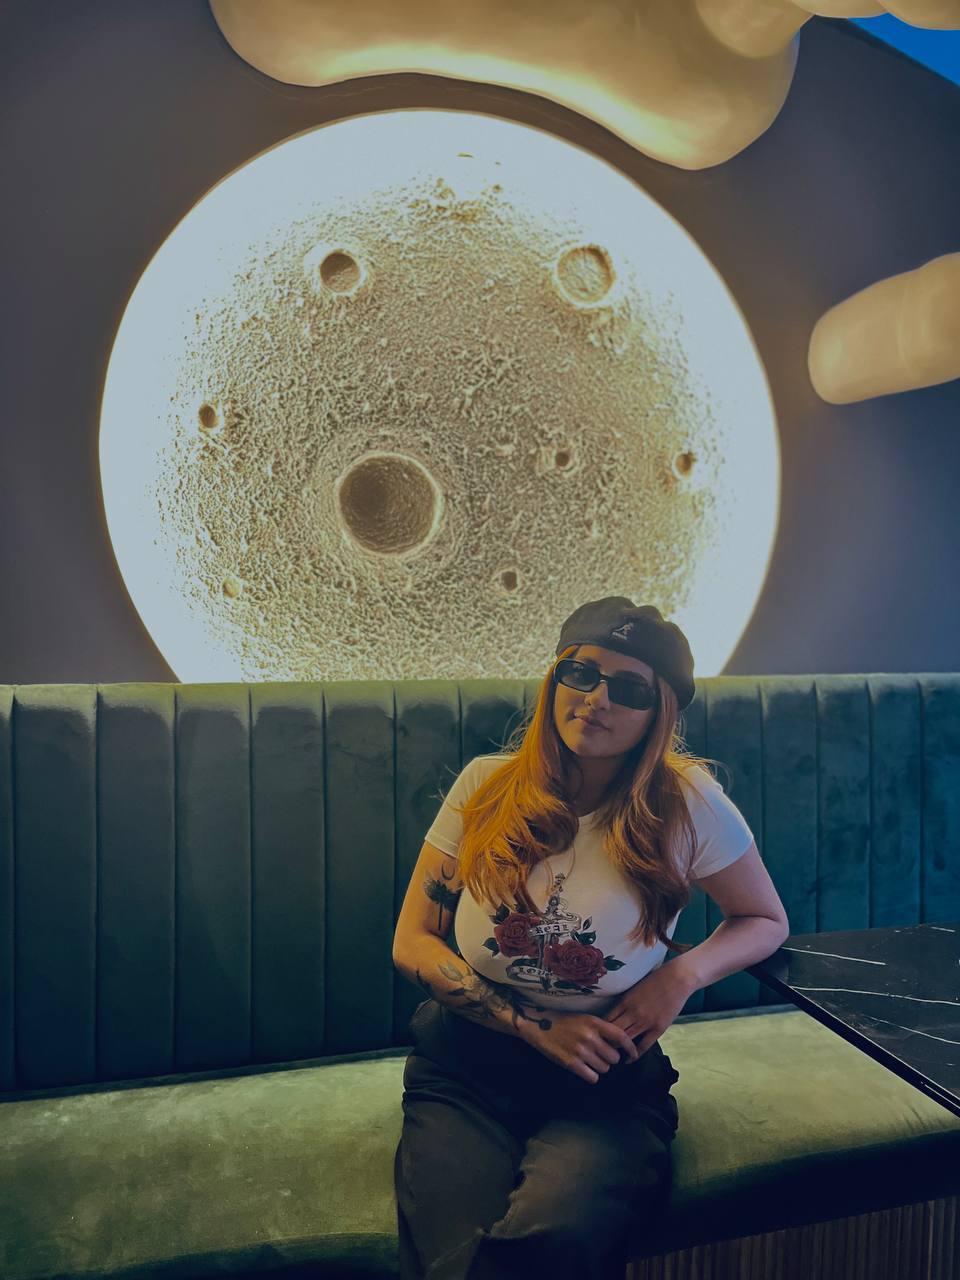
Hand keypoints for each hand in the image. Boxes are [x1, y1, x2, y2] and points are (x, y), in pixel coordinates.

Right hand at [519, 1009, 639, 1084]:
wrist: (539, 1025)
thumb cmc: (564, 1022)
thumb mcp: (585, 1019)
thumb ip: (601, 1030)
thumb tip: (619, 1045)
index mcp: (594, 1023)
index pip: (621, 1037)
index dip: (631, 1048)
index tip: (634, 1054)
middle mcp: (590, 1036)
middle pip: (614, 1057)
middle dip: (610, 1059)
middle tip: (600, 1055)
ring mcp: (580, 1051)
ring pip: (604, 1068)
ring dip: (599, 1067)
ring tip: (589, 1060)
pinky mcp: (571, 1063)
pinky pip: (592, 1077)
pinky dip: (590, 1075)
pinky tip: (584, 1068)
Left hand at [602, 961, 696, 1056]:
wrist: (677, 979)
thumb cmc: (655, 980)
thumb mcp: (634, 989)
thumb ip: (625, 1002)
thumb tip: (615, 1014)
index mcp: (625, 1001)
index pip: (606, 1020)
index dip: (600, 1030)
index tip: (598, 1037)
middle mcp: (633, 1013)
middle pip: (613, 1032)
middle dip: (606, 1041)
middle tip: (602, 1049)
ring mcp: (646, 1021)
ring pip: (626, 1040)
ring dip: (618, 1049)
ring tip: (613, 1056)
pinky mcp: (658, 1028)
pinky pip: (644, 1045)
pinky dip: (635, 1054)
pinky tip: (630, 1059)